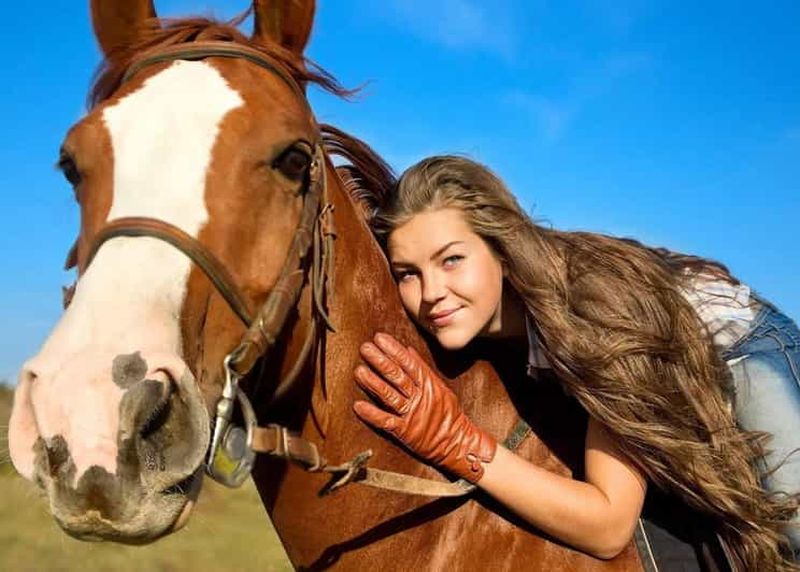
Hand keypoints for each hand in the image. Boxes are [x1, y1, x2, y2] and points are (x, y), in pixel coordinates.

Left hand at [353, 333, 495, 482]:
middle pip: (397, 376)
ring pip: (390, 395)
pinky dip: (372, 414)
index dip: (393, 350)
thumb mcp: (440, 387)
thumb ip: (422, 369)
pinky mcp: (405, 432)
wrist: (458, 442)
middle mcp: (420, 397)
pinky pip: (386, 421)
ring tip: (358, 371)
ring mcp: (412, 414)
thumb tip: (408, 349)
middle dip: (380, 360)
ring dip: (373, 383)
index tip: (380, 338)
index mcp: (428, 384)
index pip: (408, 363)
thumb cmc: (449, 414)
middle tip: (365, 348)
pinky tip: (358, 405)